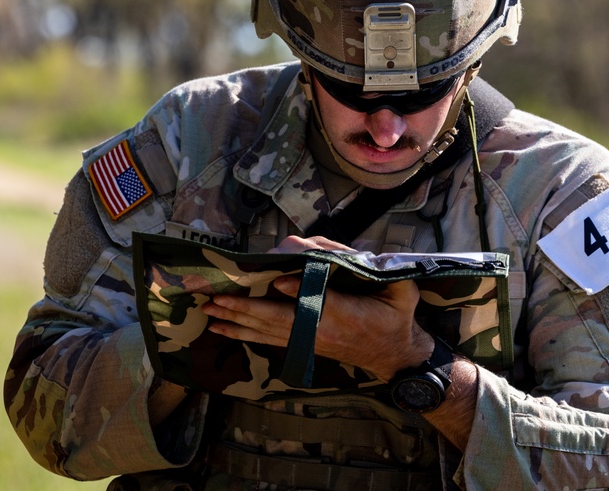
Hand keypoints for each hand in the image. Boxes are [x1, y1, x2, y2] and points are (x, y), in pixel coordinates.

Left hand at [201, 235, 432, 379]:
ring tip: (208, 313)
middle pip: (276, 319)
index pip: (317, 302)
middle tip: (214, 298)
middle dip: (244, 308)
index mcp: (345, 313)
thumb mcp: (400, 290)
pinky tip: (222, 328)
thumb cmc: (397, 316)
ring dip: (236, 321)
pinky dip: (243, 333)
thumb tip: (344, 256)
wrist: (395, 353)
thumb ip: (377, 272)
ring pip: (265, 330)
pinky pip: (267, 339)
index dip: (297, 293)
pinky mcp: (302, 344)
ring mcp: (308, 339)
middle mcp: (320, 329)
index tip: (277, 281)